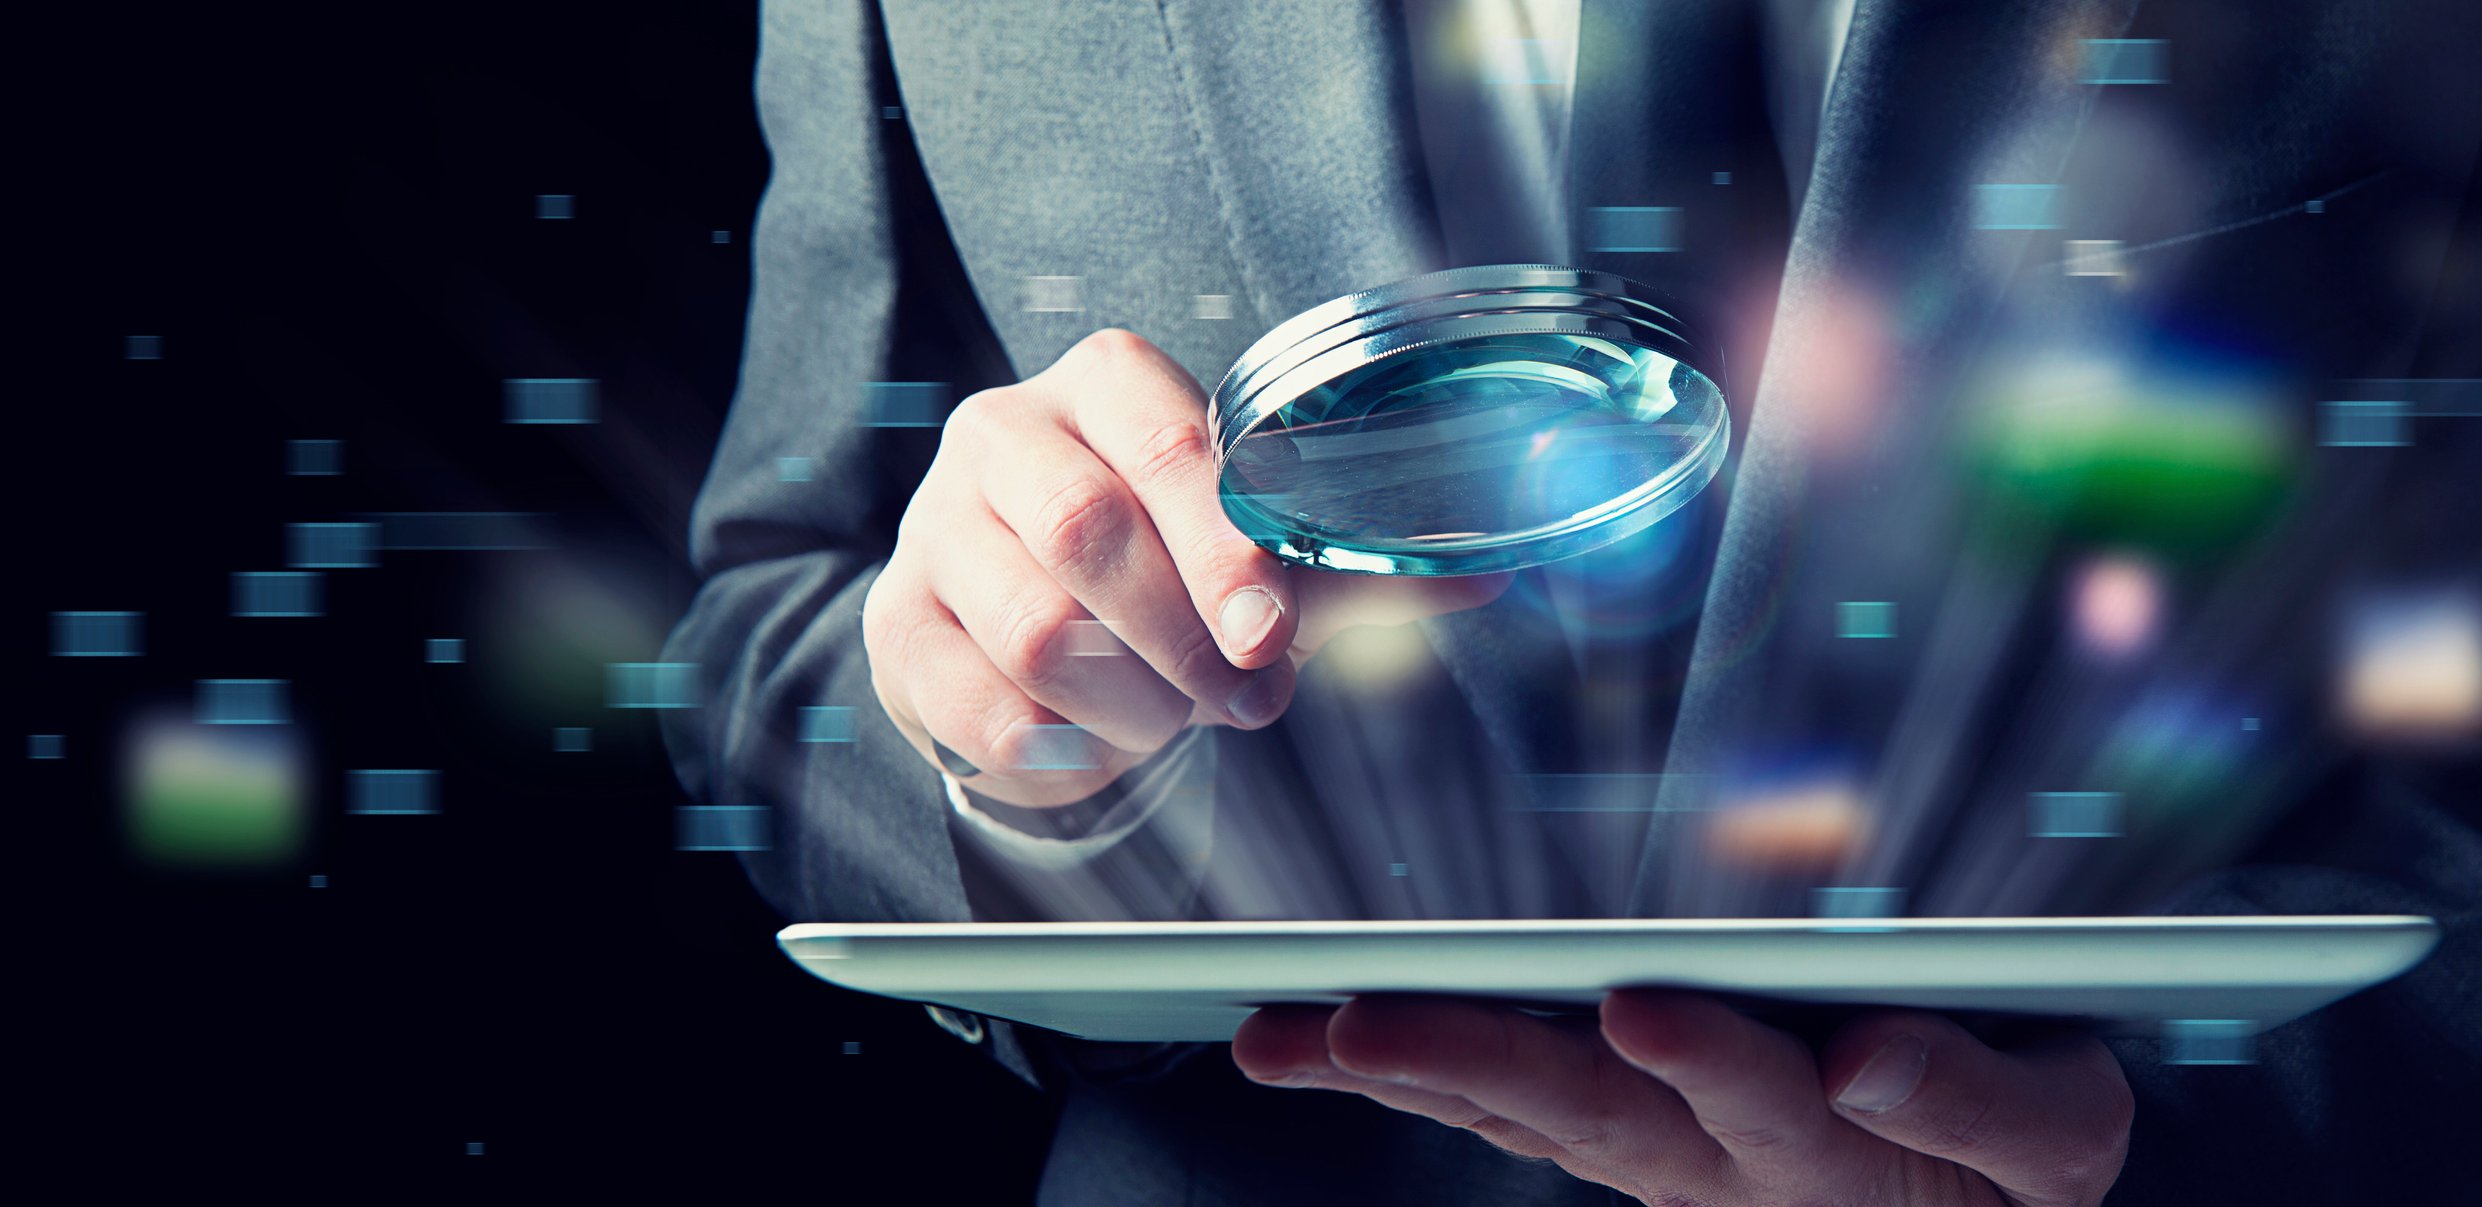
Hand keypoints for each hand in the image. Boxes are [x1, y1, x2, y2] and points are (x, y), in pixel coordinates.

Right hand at [864, 328, 1508, 805]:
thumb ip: (1355, 561)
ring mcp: (935, 527)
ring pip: (1034, 626)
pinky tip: (1093, 742)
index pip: (1164, 437)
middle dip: (1183, 638)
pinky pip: (975, 701)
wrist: (1022, 628)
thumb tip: (1486, 570)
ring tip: (1171, 719)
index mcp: (1104, 387)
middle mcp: (1003, 434)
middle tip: (1246, 700)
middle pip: (1087, 527)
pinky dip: (1054, 745)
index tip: (1271, 632)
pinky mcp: (897, 623)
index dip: (1224, 541)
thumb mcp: (1257, 558)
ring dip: (1128, 701)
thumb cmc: (1156, 570)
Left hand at [1233, 991, 2133, 1206]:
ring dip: (1406, 1075)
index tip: (1640, 1008)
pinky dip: (1409, 1081)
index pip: (1763, 1098)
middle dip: (1472, 1063)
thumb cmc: (2012, 1159)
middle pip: (1589, 1112)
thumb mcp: (2052, 1138)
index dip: (1704, 1057)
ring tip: (1292, 1040)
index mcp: (1831, 1147)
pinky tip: (1317, 1049)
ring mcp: (1656, 1158)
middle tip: (1363, 1027)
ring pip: (1518, 1113)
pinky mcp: (1619, 1141)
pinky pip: (1503, 1115)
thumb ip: (1975, 1099)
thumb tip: (1867, 1051)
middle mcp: (1715, 1161)